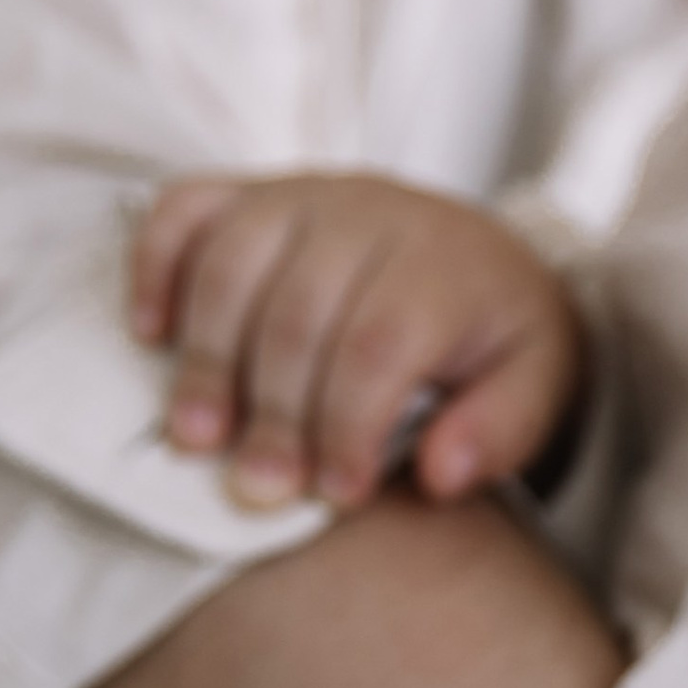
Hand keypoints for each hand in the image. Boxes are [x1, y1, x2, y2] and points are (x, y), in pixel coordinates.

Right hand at [130, 170, 583, 510]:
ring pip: (234, 261)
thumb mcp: (536, 386)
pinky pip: (185, 209)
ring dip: (208, 355)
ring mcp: (303, 194)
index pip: (381, 342)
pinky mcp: (251, 192)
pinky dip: (155, 266)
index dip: (349, 423)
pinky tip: (150, 336)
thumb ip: (502, 431)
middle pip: (300, 310)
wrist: (481, 261)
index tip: (337, 495)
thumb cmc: (496, 340)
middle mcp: (370, 214)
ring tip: (196, 440)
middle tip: (258, 488)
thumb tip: (441, 475)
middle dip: (274, 409)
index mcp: (444, 263)